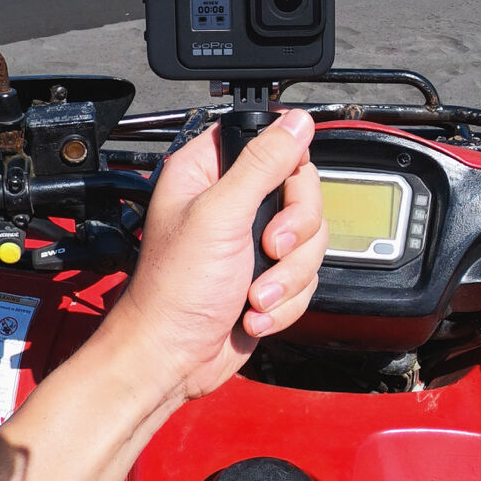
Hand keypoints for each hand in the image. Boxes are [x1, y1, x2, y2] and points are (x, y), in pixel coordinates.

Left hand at [105, 108, 328, 402]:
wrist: (172, 358)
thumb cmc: (173, 290)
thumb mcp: (220, 216)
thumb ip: (262, 164)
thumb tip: (296, 122)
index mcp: (208, 172)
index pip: (270, 142)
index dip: (287, 166)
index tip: (281, 194)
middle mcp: (232, 202)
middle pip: (302, 193)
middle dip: (294, 232)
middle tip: (268, 249)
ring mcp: (251, 241)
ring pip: (309, 240)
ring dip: (287, 277)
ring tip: (253, 294)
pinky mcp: (267, 277)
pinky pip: (305, 277)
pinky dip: (285, 301)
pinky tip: (252, 311)